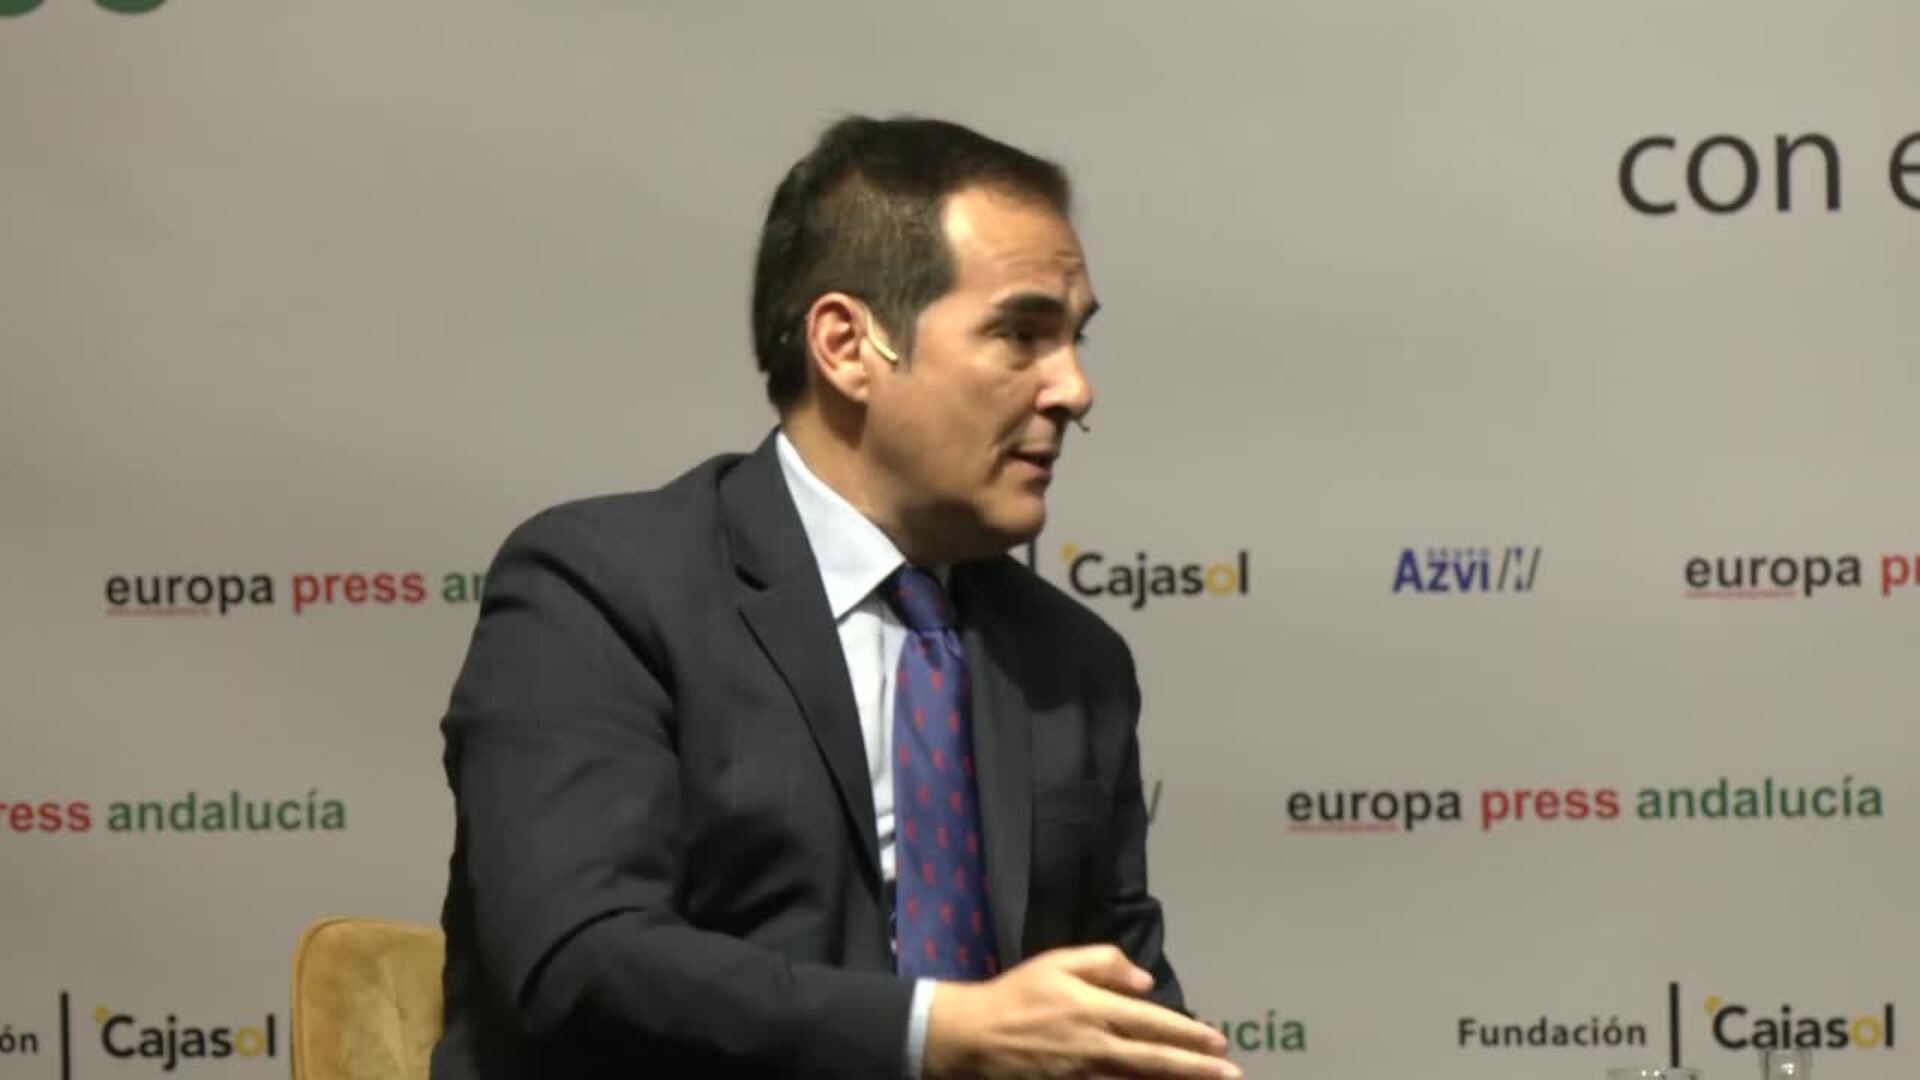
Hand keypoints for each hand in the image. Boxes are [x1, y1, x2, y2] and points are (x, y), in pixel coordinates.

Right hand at [922, 945, 1240, 1078]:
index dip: (1189, 1034)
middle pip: (1156, 1060)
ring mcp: (1085, 1074)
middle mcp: (1096, 1046)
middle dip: (1198, 1069)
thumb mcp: (1058, 962)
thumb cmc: (1018, 993)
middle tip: (1232, 1075)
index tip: (1219, 1042)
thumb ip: (1104, 963)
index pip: (1153, 1024)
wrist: (975, 1036)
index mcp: (1095, 1009)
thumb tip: (1144, 981)